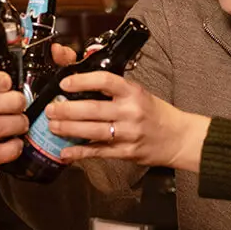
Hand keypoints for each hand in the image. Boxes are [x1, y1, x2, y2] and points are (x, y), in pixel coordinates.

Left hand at [45, 72, 209, 171]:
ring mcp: (128, 133)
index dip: (82, 80)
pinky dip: (79, 153)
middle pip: (92, 109)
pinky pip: (98, 152)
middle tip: (51, 109)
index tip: (65, 82)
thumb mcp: (138, 93)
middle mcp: (130, 111)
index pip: (105, 81)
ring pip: (92, 131)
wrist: (179, 138)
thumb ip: (113, 87)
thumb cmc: (156, 113)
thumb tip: (83, 77)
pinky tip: (65, 152)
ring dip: (68, 129)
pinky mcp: (126, 152)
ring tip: (53, 126)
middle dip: (66, 110)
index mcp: (133, 92)